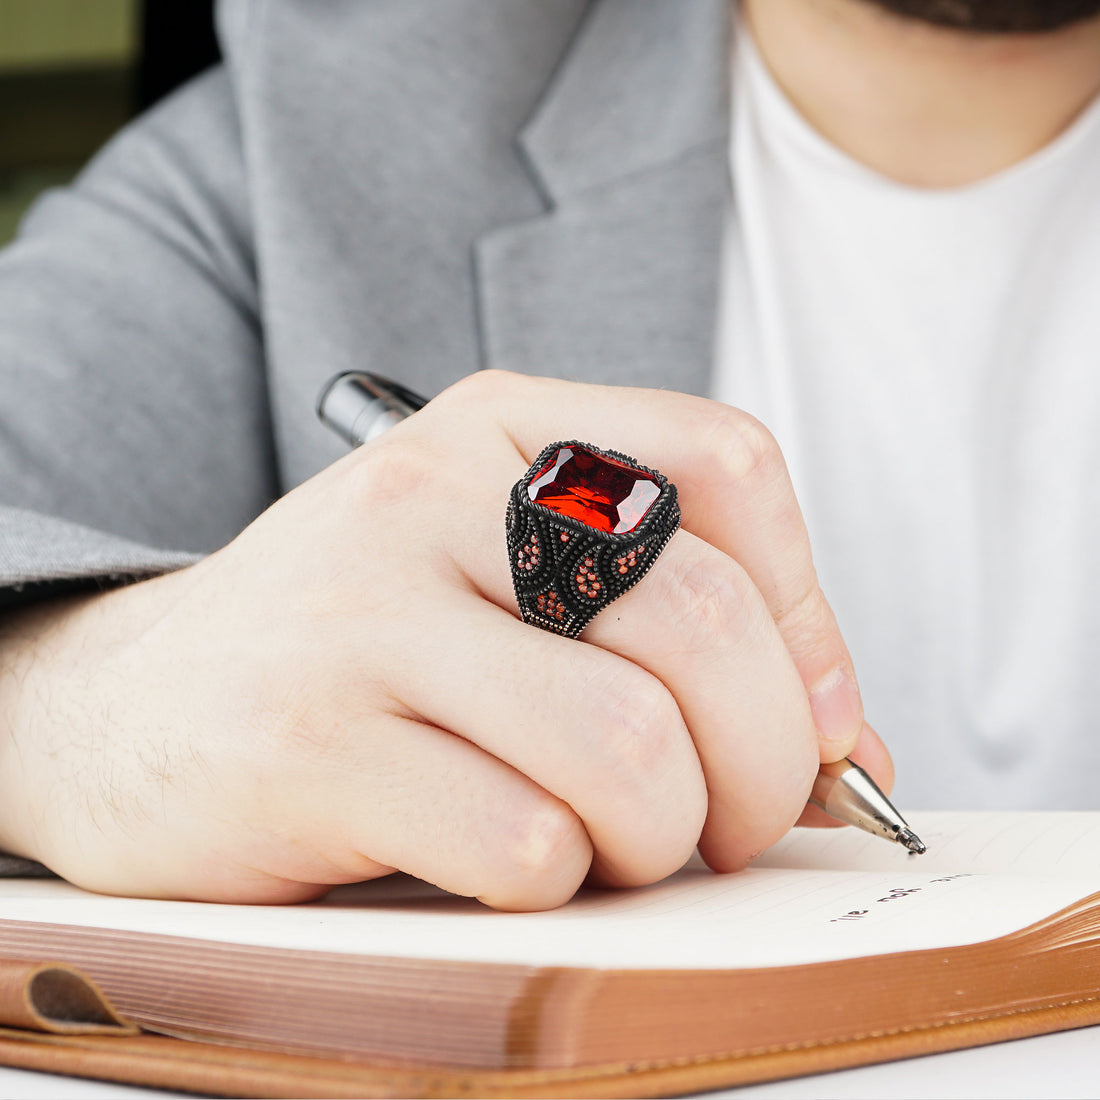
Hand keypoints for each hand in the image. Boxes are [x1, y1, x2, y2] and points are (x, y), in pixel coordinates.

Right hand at [0, 371, 891, 909]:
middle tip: (732, 823)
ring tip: (612, 843)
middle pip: (706, 622)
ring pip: (630, 746)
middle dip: (768, 765)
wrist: (137, 703)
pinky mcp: (312, 743)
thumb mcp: (510, 587)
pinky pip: (526, 840)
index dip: (809, 618)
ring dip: (660, 837)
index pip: (729, 467)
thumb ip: (675, 641)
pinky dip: (555, 881)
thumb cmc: (360, 648)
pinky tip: (506, 857)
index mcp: (502, 428)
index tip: (814, 723)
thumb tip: (853, 755)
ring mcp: (365, 612)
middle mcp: (436, 493)